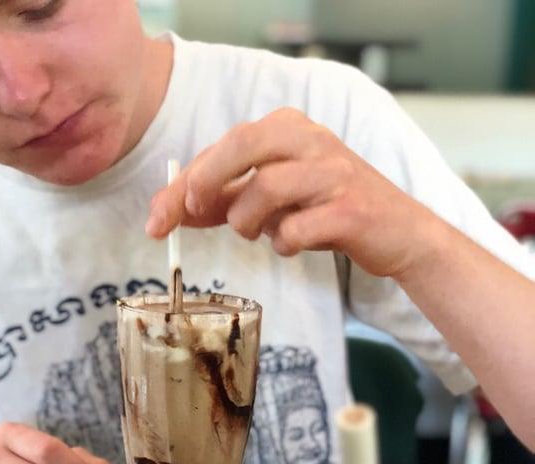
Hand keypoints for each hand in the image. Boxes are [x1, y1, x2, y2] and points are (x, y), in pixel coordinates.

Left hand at [145, 107, 431, 280]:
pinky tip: (292, 244)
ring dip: (247, 220)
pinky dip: (285, 242)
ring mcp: (333, 173)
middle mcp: (311, 141)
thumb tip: (172, 211)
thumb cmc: (327, 211)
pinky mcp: (350, 210)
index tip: (156, 218)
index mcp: (288, 129)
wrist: (397, 233)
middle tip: (192, 214)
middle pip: (243, 145)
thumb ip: (225, 201)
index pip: (225, 145)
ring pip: (267, 186)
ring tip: (255, 234)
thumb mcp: (273, 200)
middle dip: (206, 181)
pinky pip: (298, 228)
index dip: (185, 182)